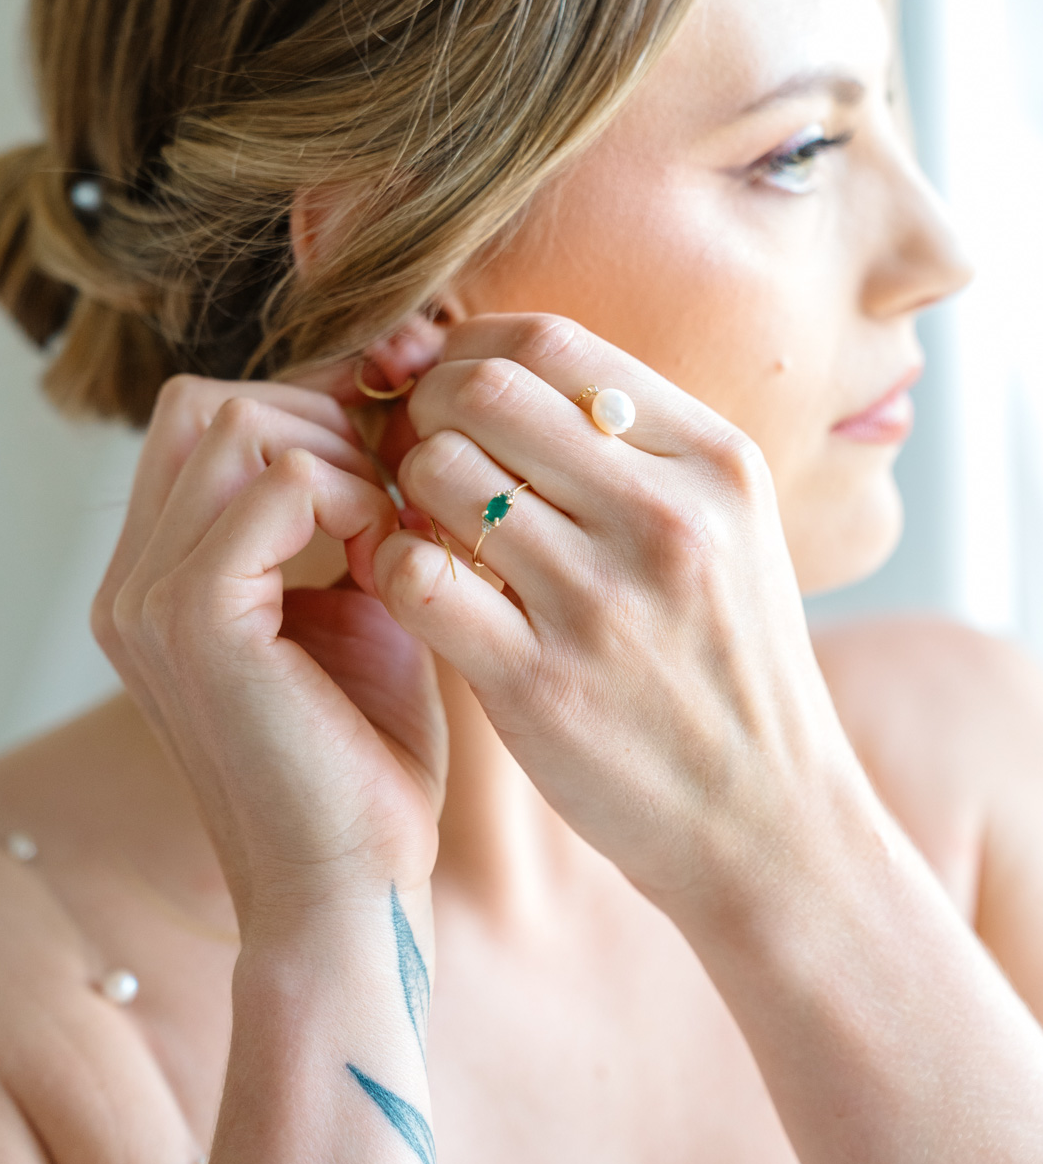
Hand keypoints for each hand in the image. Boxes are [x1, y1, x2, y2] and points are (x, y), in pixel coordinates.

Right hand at [92, 376, 447, 933]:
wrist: (349, 887)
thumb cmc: (363, 754)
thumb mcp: (354, 605)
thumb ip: (344, 513)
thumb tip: (378, 413)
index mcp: (154, 579)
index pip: (199, 419)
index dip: (302, 412)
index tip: (381, 460)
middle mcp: (131, 583)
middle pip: (206, 403)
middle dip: (317, 422)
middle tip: (387, 499)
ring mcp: (150, 599)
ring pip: (237, 423)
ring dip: (337, 460)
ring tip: (387, 537)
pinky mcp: (196, 621)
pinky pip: (277, 484)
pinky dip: (348, 499)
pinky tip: (384, 562)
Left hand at [373, 314, 870, 934]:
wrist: (770, 824)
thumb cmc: (728, 660)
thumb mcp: (726, 526)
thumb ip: (630, 442)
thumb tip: (494, 363)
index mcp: (713, 460)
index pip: (548, 340)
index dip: (468, 349)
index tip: (448, 389)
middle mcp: (664, 517)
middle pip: (481, 390)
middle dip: (421, 407)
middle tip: (416, 451)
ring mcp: (602, 601)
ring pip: (439, 473)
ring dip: (407, 489)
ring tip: (428, 525)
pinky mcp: (540, 685)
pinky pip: (417, 578)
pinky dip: (393, 567)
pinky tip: (421, 587)